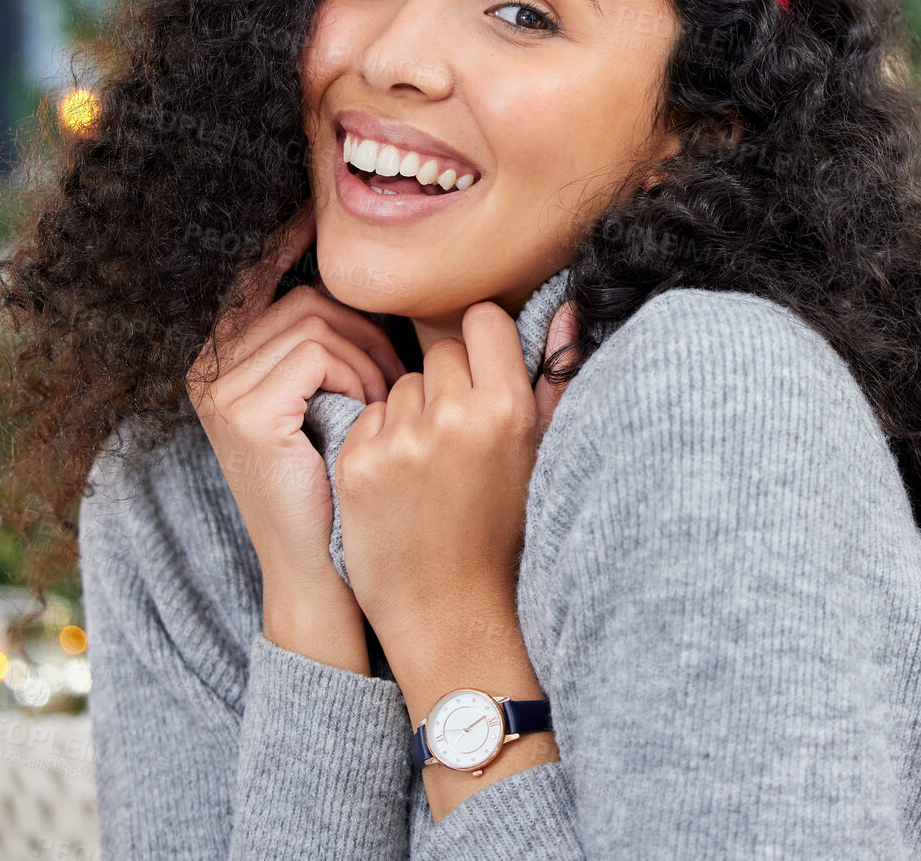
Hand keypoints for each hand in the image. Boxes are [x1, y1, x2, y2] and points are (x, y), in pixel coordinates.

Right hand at [186, 200, 407, 665]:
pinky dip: (360, 374)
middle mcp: (208, 368)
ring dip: (370, 357)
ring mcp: (219, 389)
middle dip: (366, 329)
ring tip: (385, 401)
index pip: (256, 276)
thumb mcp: (330, 395)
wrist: (326, 565)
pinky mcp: (243, 410)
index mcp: (223, 360)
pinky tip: (370, 410)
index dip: (287, 240)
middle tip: (396, 378)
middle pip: (306, 298)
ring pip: (318, 320)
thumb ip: (328, 338)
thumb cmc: (341, 477)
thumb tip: (366, 269)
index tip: (316, 213)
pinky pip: (321, 352)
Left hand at [334, 296, 578, 671]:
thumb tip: (563, 307)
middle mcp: (454, 416)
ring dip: (411, 412)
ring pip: (401, 385)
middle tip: (457, 434)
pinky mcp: (358, 464)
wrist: (453, 614)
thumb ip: (555, 377)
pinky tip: (398, 482)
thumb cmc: (506, 532)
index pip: (483, 320)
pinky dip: (379, 440)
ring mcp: (401, 440)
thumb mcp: (543, 454)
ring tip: (429, 465)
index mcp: (508, 408)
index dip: (482, 344)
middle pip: (439, 351)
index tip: (482, 374)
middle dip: (447, 382)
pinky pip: (366, 417)